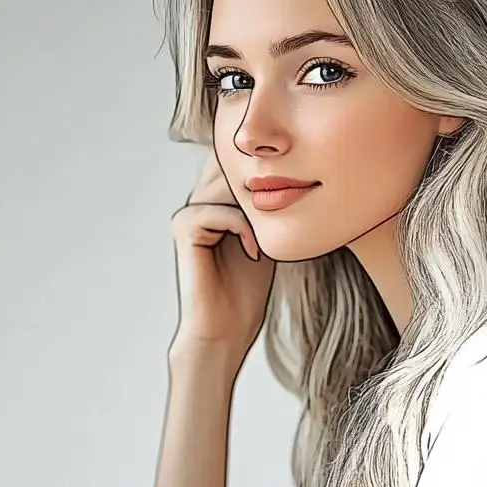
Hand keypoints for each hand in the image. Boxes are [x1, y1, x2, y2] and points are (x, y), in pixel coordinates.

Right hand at [168, 151, 274, 367]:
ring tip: (269, 234)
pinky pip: (217, 210)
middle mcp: (201, 199)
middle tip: (282, 216)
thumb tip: (300, 170)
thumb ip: (271, 202)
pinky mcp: (185, 227)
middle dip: (264, 184)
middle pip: (234, 166)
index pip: (242, 161)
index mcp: (219, 199)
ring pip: (228, 183)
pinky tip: (253, 252)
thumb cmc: (250, 284)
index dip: (269, 168)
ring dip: (255, 207)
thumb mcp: (268, 233)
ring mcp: (190, 212)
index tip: (295, 187)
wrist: (229, 326)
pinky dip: (242, 228)